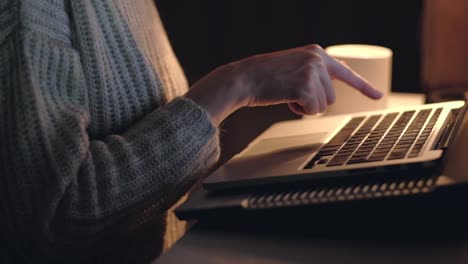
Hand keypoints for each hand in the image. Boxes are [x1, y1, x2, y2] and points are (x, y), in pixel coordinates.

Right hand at [186, 44, 382, 124]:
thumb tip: (331, 88)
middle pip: (332, 96)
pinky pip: (313, 110)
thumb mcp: (293, 67)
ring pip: (324, 105)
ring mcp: (312, 71)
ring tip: (286, 94)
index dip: (363, 87)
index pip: (345, 72)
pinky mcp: (305, 85)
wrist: (244, 78)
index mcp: (316, 53)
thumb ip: (314, 73)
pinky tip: (285, 99)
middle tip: (291, 92)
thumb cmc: (265, 77)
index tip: (377, 96)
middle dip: (313, 101)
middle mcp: (318, 59)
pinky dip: (299, 110)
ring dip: (306, 106)